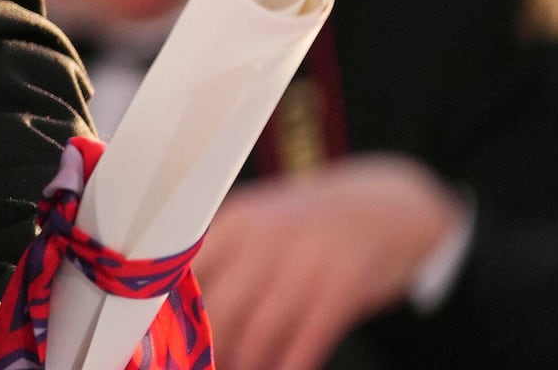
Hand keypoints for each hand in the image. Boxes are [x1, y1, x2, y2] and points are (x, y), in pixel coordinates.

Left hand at [193, 155, 465, 369]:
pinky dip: (291, 364)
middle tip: (204, 367)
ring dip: (247, 363)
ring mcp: (307, 258)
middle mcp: (265, 238)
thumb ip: (221, 260)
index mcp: (234, 223)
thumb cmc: (311, 227)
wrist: (391, 204)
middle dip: (208, 352)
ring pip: (261, 330)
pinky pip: (309, 336)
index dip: (171, 319)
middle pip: (219, 310)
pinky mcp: (346, 282)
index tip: (166, 346)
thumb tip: (178, 312)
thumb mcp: (260, 226)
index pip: (184, 276)